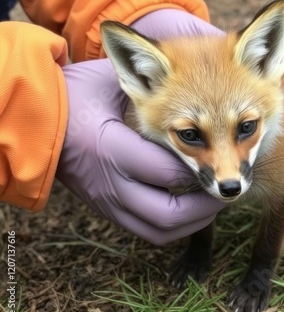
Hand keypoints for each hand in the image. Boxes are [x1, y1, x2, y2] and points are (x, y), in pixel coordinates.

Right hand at [56, 11, 224, 244]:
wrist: (31, 123)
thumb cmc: (76, 96)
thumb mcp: (110, 82)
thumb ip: (149, 83)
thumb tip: (190, 78)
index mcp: (114, 149)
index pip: (169, 171)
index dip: (202, 168)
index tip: (223, 159)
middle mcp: (112, 184)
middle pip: (169, 212)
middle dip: (205, 206)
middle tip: (225, 190)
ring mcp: (109, 203)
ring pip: (160, 230)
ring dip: (194, 221)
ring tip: (213, 202)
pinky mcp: (108, 212)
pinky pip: (147, 232)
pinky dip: (175, 227)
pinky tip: (191, 211)